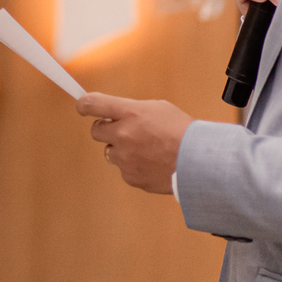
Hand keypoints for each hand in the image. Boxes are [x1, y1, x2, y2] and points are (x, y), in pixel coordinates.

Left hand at [75, 92, 193, 193]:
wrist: (199, 161)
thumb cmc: (182, 131)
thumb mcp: (158, 108)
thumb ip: (132, 110)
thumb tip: (113, 114)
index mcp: (130, 113)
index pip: (92, 104)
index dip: (84, 104)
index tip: (83, 106)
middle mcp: (123, 135)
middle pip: (95, 130)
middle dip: (106, 129)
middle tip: (123, 130)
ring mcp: (125, 158)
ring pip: (109, 152)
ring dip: (121, 149)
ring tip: (146, 149)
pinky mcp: (130, 176)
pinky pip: (124, 169)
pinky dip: (134, 166)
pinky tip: (152, 162)